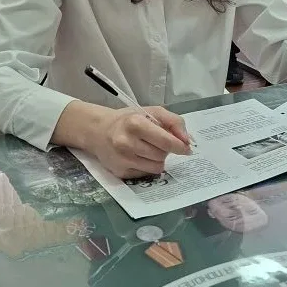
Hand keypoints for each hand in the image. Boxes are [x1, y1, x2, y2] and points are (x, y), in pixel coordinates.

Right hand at [55, 100, 190, 178]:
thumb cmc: (129, 120)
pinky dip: (147, 167)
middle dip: (165, 150)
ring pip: (156, 167)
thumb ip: (173, 122)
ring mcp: (122, 160)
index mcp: (135, 123)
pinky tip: (138, 157)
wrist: (99, 131)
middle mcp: (126, 143)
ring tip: (148, 149)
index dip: (180, 146)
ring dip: (158, 159)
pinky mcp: (120, 173)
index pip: (166, 141)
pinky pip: (146, 175)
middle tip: (157, 142)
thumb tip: (187, 141)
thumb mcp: (151, 112)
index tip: (187, 148)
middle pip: (162, 155)